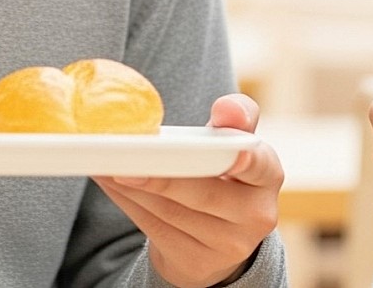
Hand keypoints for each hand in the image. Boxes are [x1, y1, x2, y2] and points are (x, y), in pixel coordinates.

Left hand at [93, 94, 281, 287]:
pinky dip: (127, 202)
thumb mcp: (235, 144)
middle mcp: (256, 216)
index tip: (231, 154)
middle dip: (160, 175)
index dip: (246, 160)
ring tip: (104, 161)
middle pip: (202, 193)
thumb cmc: (225, 175)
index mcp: (268, 176)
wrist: (220, 237)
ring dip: (131, 186)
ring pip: (170, 212)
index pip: (259, 165)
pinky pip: (153, 228)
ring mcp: (227, 246)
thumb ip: (235, 117)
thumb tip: (227, 110)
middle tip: (122, 156)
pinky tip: (110, 182)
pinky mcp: (196, 262)